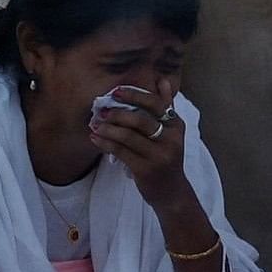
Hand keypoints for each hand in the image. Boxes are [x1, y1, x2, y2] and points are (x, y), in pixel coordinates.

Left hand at [85, 83, 196, 206]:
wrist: (171, 192)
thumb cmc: (166, 157)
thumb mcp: (172, 132)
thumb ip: (167, 106)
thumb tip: (162, 80)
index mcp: (177, 126)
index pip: (156, 104)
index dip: (135, 96)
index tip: (116, 92)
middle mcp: (171, 140)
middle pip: (140, 120)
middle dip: (117, 113)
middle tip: (101, 111)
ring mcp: (158, 156)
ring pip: (128, 136)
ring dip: (108, 129)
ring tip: (95, 125)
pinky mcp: (145, 169)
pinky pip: (121, 152)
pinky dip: (105, 143)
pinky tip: (95, 139)